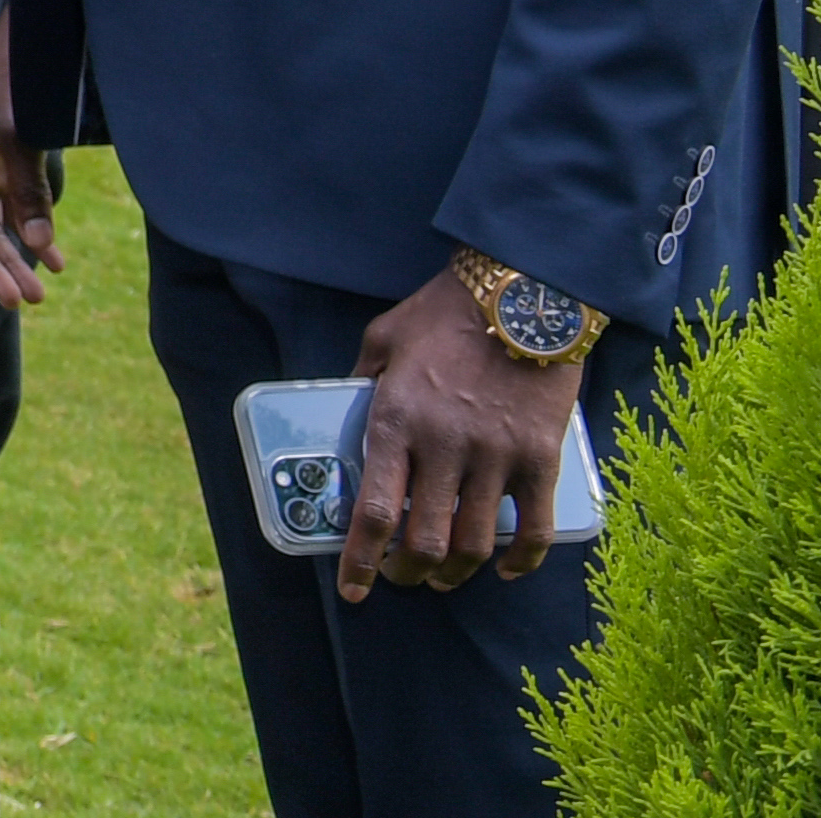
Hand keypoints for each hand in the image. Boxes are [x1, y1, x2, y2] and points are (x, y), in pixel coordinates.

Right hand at [0, 12, 64, 310]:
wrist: (37, 43)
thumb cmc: (16, 77)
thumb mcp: (18, 131)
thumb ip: (27, 190)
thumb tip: (39, 248)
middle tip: (16, 300)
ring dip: (13, 257)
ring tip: (37, 294)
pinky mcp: (3, 168)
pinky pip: (14, 211)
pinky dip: (33, 234)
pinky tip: (55, 262)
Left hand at [339, 260, 589, 598]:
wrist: (522, 296)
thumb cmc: (444, 315)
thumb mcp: (382, 339)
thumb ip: (363, 380)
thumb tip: (346, 414)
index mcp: (395, 421)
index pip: (375, 512)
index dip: (361, 561)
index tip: (354, 590)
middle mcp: (444, 448)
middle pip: (424, 540)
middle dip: (407, 573)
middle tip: (401, 577)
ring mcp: (496, 458)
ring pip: (474, 544)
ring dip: (455, 573)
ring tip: (443, 576)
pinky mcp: (541, 460)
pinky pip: (534, 530)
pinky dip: (521, 561)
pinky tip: (506, 570)